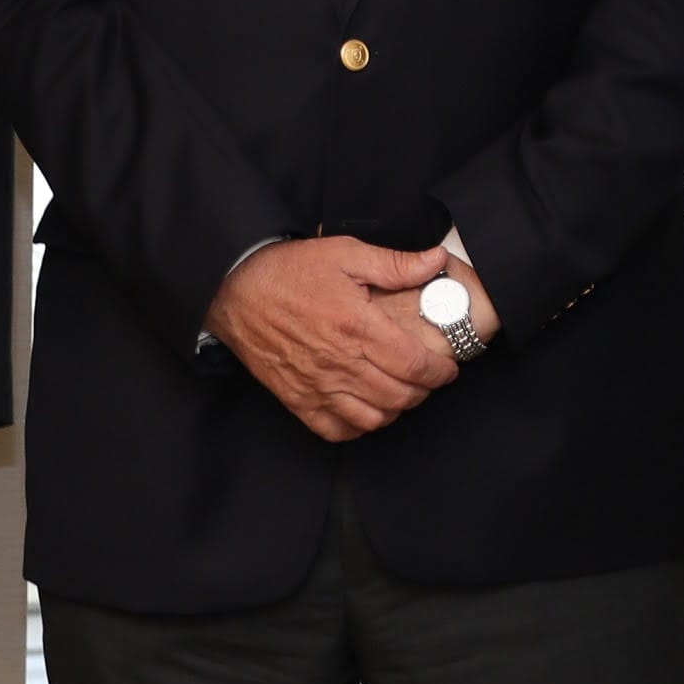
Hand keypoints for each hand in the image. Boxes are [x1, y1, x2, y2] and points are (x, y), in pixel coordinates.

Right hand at [207, 237, 458, 439]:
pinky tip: (367, 411)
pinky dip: (358, 427)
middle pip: (399, 395)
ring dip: (395, 410)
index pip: (414, 364)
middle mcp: (340, 363)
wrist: (234, 289)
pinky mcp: (296, 398)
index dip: (440, 371)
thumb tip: (436, 260)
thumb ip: (395, 263)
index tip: (449, 368)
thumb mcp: (346, 253)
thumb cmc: (289, 270)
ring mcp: (317, 385)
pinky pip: (335, 430)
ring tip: (403, 393)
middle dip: (424, 391)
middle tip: (430, 379)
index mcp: (358, 327)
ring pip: (372, 418)